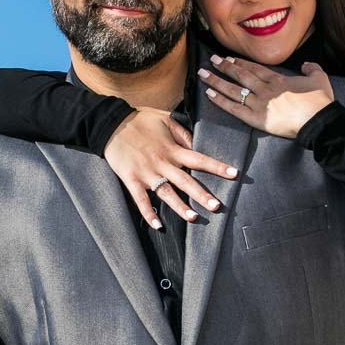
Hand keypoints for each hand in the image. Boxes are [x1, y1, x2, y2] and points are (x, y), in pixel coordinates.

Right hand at [105, 107, 238, 227]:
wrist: (110, 123)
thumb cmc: (139, 120)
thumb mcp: (165, 119)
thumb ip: (183, 133)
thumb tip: (197, 145)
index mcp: (172, 148)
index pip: (199, 159)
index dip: (217, 167)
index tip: (234, 174)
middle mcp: (162, 162)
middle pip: (185, 181)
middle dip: (201, 194)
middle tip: (217, 207)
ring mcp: (146, 173)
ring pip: (166, 193)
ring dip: (180, 207)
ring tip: (193, 218)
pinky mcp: (131, 179)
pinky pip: (141, 200)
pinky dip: (148, 213)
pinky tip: (158, 225)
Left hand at [198, 55, 333, 138]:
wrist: (318, 119)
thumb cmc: (320, 100)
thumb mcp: (320, 78)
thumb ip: (312, 68)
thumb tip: (307, 64)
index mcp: (278, 80)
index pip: (255, 69)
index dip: (241, 63)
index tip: (230, 59)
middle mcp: (265, 89)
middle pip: (241, 75)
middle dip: (225, 67)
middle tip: (212, 60)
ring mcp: (259, 103)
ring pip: (233, 89)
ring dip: (217, 81)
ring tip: (203, 74)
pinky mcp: (257, 118)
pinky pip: (234, 108)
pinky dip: (221, 101)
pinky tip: (209, 94)